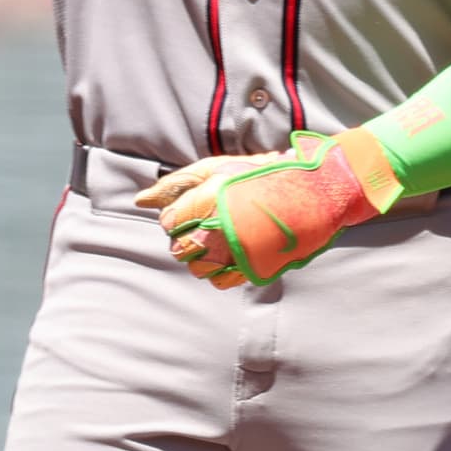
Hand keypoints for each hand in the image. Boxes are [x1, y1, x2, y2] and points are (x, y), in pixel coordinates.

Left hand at [133, 131, 382, 289]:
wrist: (310, 191)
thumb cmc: (260, 175)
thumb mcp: (216, 169)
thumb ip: (176, 184)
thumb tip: (140, 200)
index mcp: (210, 199)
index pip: (169, 222)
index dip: (176, 216)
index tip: (191, 210)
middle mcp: (221, 227)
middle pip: (180, 248)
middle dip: (187, 237)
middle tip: (207, 224)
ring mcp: (239, 251)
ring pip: (198, 268)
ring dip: (202, 256)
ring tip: (220, 238)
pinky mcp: (254, 267)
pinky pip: (220, 281)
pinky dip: (219, 272)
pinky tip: (229, 255)